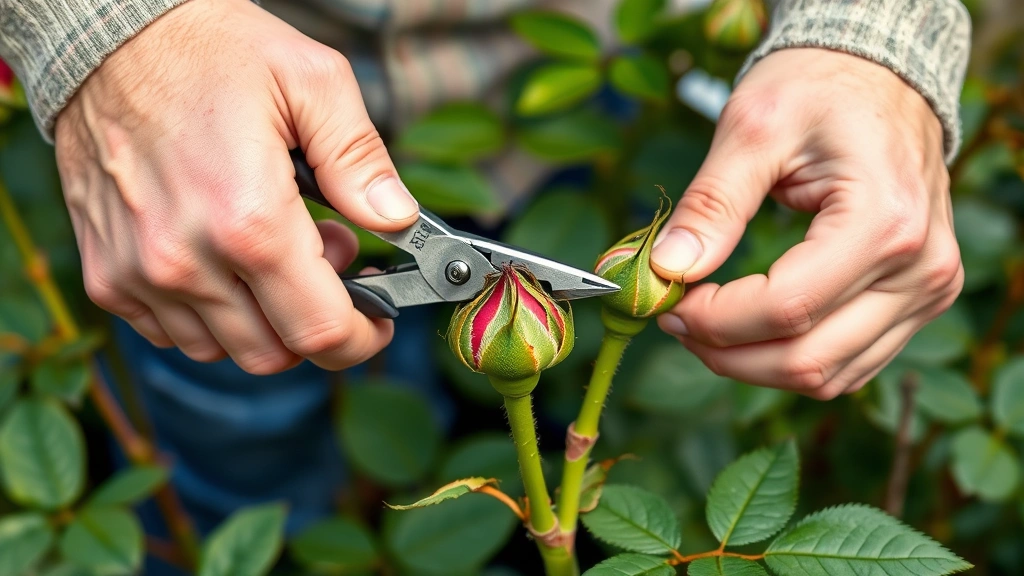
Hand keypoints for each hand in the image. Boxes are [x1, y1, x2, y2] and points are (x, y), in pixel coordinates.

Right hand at [55, 0, 418, 373]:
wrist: (104, 36)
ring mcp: (141, 274)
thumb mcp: (311, 82)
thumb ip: (361, 161)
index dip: (363, 337)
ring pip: (224, 350)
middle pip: (276, 353)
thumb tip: (398, 220)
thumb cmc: (210, 52)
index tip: (377, 320)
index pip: (322, 332)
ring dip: (263, 319)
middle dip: (316, 323)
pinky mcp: (108, 275)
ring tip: (273, 250)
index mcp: (250, 219)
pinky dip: (210, 316)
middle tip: (328, 261)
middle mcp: (188, 260)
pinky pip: (172, 333)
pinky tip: (224, 260)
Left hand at [649, 48, 963, 399]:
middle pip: (807, 358)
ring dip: (753, 365)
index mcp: (886, 222)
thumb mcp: (752, 128)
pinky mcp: (920, 301)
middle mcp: (921, 269)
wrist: (881, 75)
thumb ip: (710, 204)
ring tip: (705, 324)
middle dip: (724, 352)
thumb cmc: (819, 89)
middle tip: (674, 318)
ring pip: (828, 376)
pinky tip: (748, 330)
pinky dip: (790, 359)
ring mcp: (927, 291)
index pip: (786, 308)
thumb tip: (665, 269)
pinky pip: (849, 364)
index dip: (715, 320)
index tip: (666, 300)